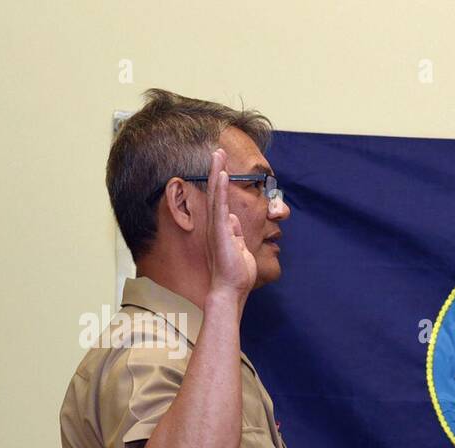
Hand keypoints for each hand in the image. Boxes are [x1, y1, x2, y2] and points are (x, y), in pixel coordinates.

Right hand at [204, 148, 256, 298]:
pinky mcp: (219, 231)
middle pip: (215, 192)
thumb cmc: (236, 274)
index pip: (221, 201)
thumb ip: (236, 233)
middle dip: (216, 170)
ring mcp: (216, 227)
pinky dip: (219, 189)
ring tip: (218, 153)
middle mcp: (215, 225)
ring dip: (216, 172)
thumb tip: (233, 219)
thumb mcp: (240, 248)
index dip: (220, 183)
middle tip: (217, 151)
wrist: (230, 290)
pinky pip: (219, 205)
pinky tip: (220, 174)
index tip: (222, 167)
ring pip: (215, 194)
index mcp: (221, 229)